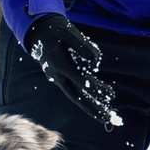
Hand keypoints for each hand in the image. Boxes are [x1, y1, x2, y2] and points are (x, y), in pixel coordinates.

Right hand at [25, 13, 122, 127]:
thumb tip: (95, 64)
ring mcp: (57, 78)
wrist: (37, 32)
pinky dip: (85, 100)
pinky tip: (96, 105)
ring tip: (105, 117)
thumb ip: (83, 46)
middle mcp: (56, 75)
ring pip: (75, 96)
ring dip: (90, 107)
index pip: (80, 80)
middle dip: (92, 108)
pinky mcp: (60, 79)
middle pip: (76, 96)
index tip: (111, 95)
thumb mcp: (70, 32)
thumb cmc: (56, 30)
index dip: (96, 88)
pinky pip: (73, 92)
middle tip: (108, 119)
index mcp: (59, 63)